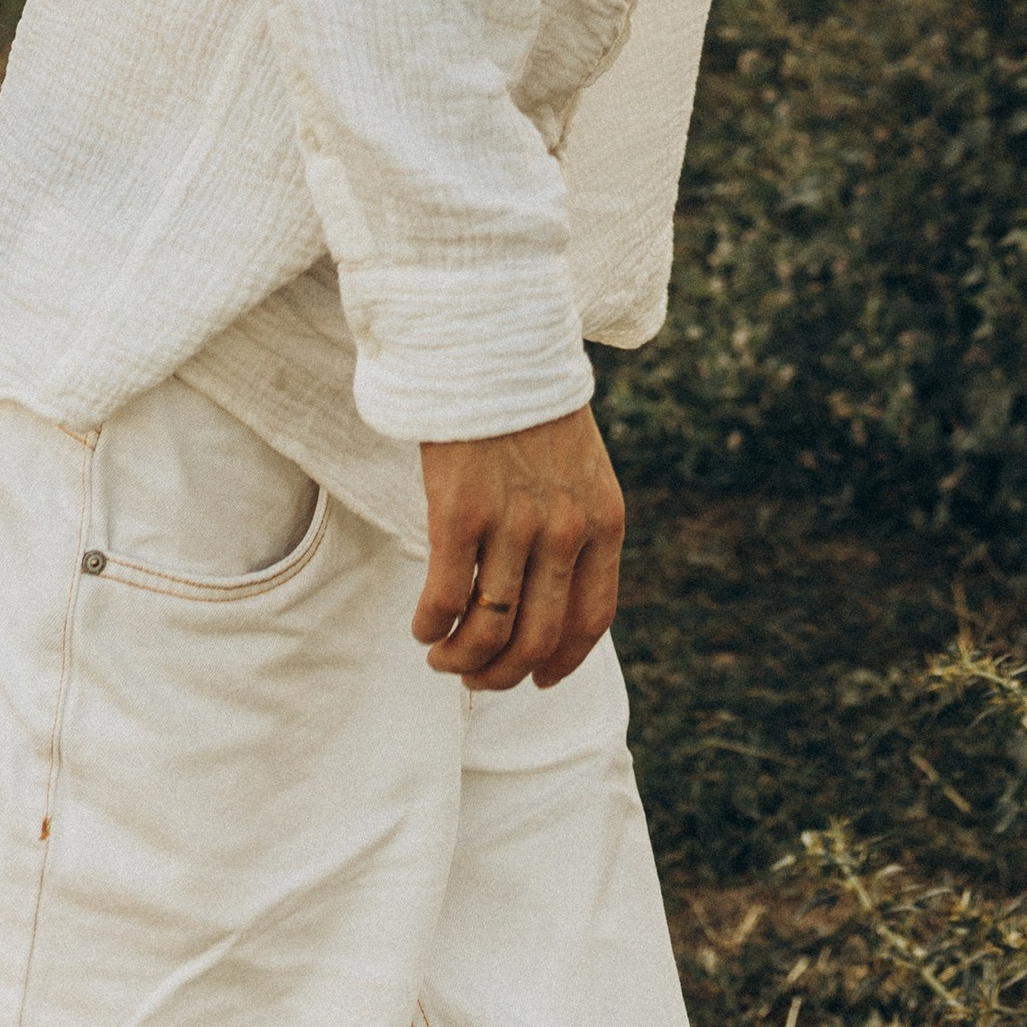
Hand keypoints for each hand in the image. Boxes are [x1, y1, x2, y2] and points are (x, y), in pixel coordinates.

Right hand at [414, 399, 622, 692]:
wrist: (498, 346)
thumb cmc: (534, 410)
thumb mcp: (580, 470)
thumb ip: (576, 530)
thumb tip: (549, 601)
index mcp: (603, 520)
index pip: (591, 620)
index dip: (562, 662)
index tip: (539, 680)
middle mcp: (565, 530)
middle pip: (537, 640)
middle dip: (502, 674)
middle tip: (474, 675)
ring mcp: (513, 524)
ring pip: (489, 632)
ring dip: (461, 659)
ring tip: (443, 654)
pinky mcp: (460, 513)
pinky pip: (445, 600)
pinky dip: (432, 626)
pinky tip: (423, 626)